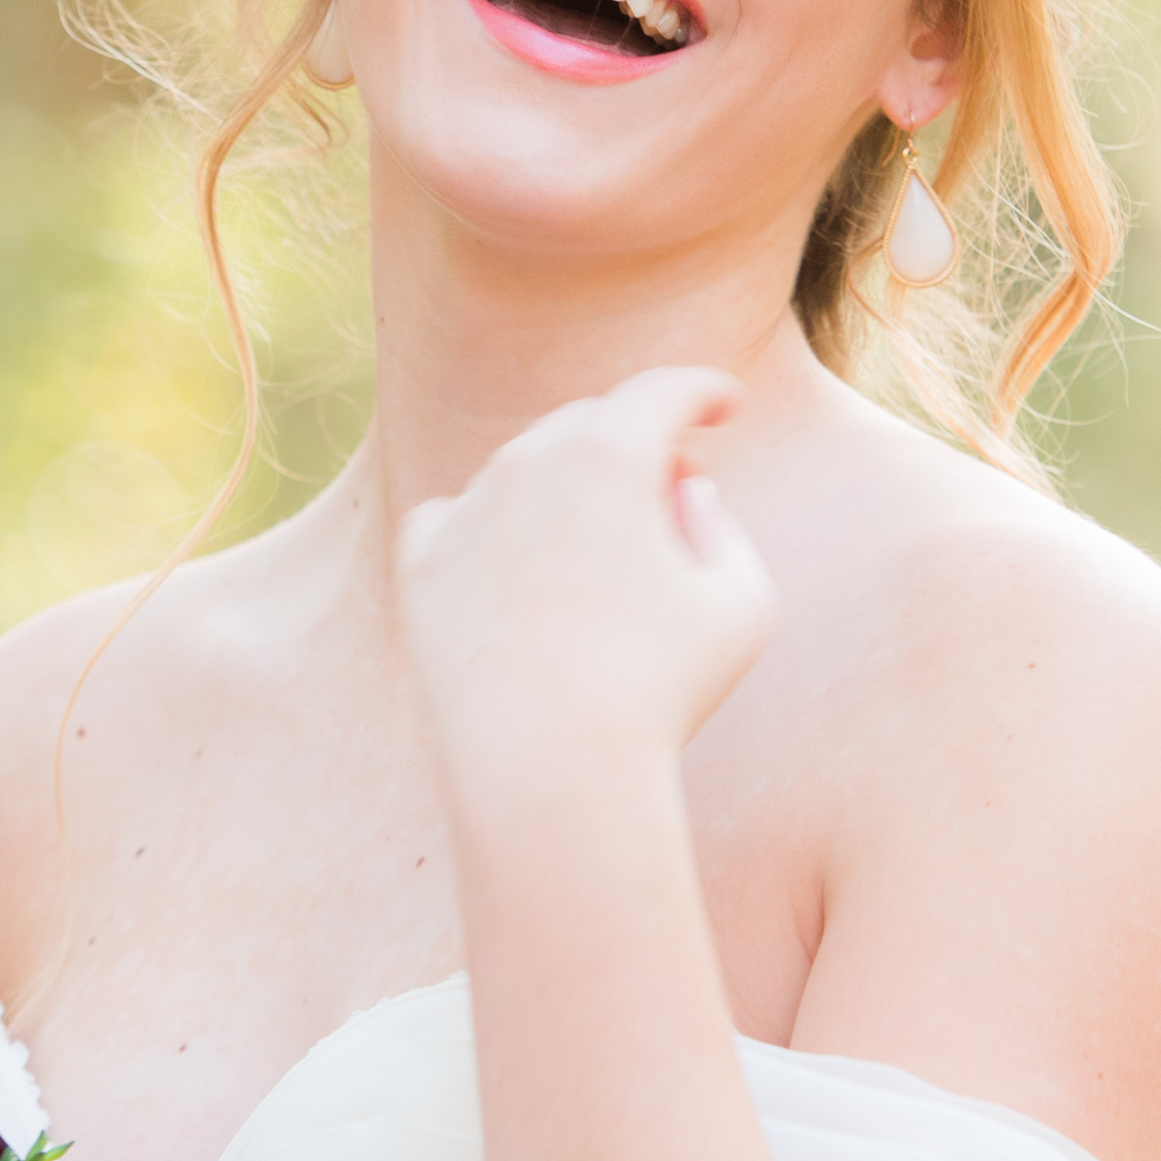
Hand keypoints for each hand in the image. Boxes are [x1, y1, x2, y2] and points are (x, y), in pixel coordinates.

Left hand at [396, 367, 775, 789]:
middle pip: (589, 425)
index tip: (723, 405)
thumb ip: (721, 527)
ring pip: (522, 471)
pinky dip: (492, 527)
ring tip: (603, 550)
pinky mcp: (419, 564)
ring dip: (564, 490)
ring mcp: (464, 509)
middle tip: (669, 488)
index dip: (703, 391)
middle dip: (635, 443)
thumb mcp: (741, 604)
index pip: (663, 392)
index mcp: (610, 454)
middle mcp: (527, 463)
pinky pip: (458, 518)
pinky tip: (521, 567)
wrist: (546, 769)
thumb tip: (681, 490)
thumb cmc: (660, 692)